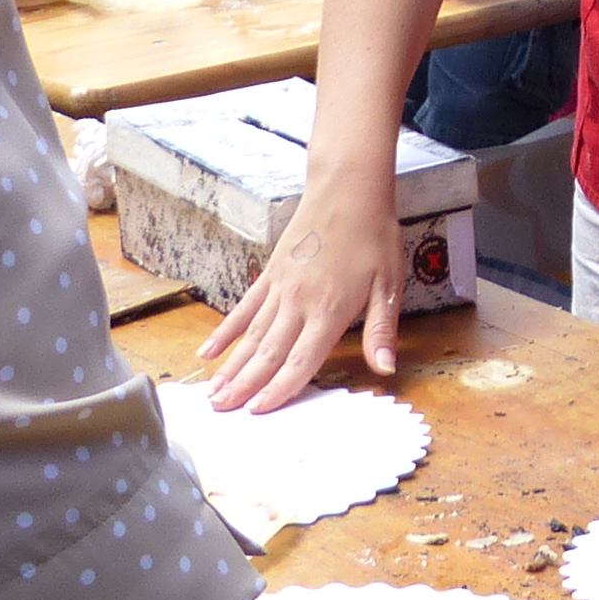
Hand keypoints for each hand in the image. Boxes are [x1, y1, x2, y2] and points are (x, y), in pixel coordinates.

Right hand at [198, 166, 408, 409]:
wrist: (348, 187)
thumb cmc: (373, 235)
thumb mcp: (389, 284)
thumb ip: (381, 330)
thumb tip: (385, 369)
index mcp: (329, 310)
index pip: (301, 361)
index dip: (279, 390)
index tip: (256, 412)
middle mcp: (298, 303)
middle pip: (268, 353)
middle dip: (244, 386)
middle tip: (220, 412)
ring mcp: (280, 287)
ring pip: (251, 335)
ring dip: (231, 366)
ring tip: (212, 392)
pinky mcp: (271, 272)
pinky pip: (244, 307)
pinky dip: (225, 330)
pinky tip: (209, 350)